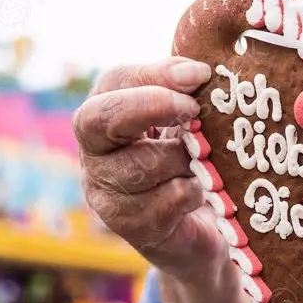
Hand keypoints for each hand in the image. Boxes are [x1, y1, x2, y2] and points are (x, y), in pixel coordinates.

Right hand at [73, 58, 224, 279]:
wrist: (203, 232)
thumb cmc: (192, 164)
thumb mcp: (187, 121)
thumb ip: (186, 91)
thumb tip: (197, 71)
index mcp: (107, 115)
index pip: (115, 82)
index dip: (156, 76)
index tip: (201, 75)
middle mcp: (95, 153)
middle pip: (100, 118)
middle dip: (151, 106)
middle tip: (195, 110)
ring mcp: (107, 193)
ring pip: (145, 163)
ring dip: (188, 158)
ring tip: (207, 162)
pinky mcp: (132, 226)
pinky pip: (169, 198)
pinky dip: (195, 190)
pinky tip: (204, 192)